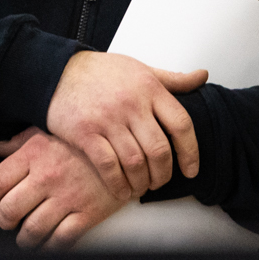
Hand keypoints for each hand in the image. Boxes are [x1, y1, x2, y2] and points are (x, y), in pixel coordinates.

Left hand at [0, 127, 128, 248]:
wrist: (127, 147)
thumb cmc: (83, 139)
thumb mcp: (48, 130)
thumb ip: (20, 142)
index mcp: (34, 154)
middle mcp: (47, 177)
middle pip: (9, 210)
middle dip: (3, 222)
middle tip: (6, 223)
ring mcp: (68, 197)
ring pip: (32, 230)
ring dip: (24, 239)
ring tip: (25, 238)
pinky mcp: (88, 214)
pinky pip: (61, 240)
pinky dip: (50, 247)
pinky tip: (48, 243)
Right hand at [46, 52, 205, 197]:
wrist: (55, 71)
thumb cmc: (101, 72)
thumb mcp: (140, 68)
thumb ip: (172, 78)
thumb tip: (202, 76)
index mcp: (149, 88)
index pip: (181, 124)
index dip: (191, 152)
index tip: (191, 170)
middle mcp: (131, 104)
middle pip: (159, 150)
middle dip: (163, 174)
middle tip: (160, 181)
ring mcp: (107, 120)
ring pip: (136, 163)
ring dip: (142, 183)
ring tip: (141, 187)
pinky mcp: (85, 134)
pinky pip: (109, 167)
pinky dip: (118, 185)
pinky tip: (122, 191)